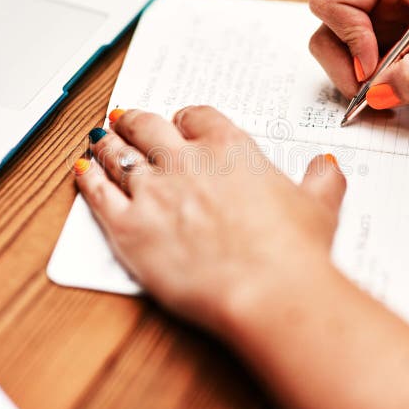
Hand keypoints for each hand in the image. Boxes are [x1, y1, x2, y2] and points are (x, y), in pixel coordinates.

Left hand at [74, 106, 345, 334]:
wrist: (267, 291)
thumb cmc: (293, 252)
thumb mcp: (320, 205)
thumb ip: (321, 179)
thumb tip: (326, 166)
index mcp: (229, 148)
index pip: (197, 117)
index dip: (184, 119)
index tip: (180, 124)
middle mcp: (185, 162)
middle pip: (148, 128)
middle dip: (135, 121)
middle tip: (126, 118)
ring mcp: (153, 192)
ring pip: (118, 154)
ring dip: (107, 142)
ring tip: (99, 137)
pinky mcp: (129, 228)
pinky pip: (98, 194)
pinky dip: (88, 179)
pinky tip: (82, 172)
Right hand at [308, 0, 408, 107]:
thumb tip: (378, 96)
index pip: (333, 2)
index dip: (347, 38)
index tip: (374, 67)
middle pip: (327, 30)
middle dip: (345, 66)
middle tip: (375, 89)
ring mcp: (381, 20)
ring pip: (337, 52)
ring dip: (356, 79)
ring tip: (390, 92)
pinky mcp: (387, 43)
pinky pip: (359, 66)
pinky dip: (369, 86)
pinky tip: (396, 91)